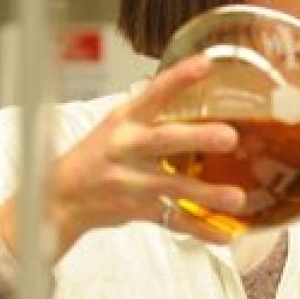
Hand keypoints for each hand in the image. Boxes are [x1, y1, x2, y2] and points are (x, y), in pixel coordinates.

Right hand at [0, 56, 245, 260]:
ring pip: (172, 187)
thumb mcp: (120, 125)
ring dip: (206, 194)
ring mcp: (131, 181)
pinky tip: (225, 234)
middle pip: (163, 140)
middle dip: (196, 138)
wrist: (62, 197)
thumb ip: (157, 114)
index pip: (153, 94)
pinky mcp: (137, 210)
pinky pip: (172, 221)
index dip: (178, 79)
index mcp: (126, 120)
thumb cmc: (100, 154)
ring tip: (237, 198)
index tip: (205, 64)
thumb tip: (205, 97)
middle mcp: (127, 148)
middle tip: (230, 136)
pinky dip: (200, 230)